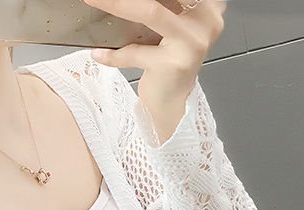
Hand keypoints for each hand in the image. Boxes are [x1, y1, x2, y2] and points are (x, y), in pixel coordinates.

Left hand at [82, 0, 226, 108]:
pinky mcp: (173, 65)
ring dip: (118, 4)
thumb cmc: (168, 65)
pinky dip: (114, 54)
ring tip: (95, 0)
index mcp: (208, 7)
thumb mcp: (170, 29)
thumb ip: (163, 8)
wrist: (172, 105)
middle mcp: (205, 22)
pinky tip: (100, 54)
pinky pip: (136, 52)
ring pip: (150, 12)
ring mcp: (191, 43)